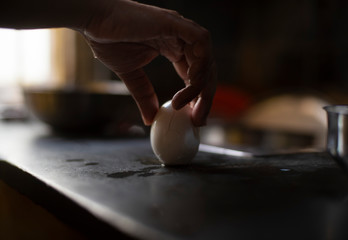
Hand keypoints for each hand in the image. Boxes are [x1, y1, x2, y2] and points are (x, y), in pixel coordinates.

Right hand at [83, 0, 215, 125]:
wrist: (92, 19)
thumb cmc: (108, 39)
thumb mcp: (130, 74)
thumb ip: (144, 95)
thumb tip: (149, 119)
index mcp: (173, 48)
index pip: (195, 75)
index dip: (197, 98)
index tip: (193, 118)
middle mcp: (180, 39)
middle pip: (205, 70)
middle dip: (205, 97)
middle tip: (198, 120)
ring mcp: (179, 29)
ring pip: (206, 59)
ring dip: (202, 86)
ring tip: (188, 106)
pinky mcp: (174, 22)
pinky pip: (200, 42)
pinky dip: (201, 63)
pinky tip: (190, 82)